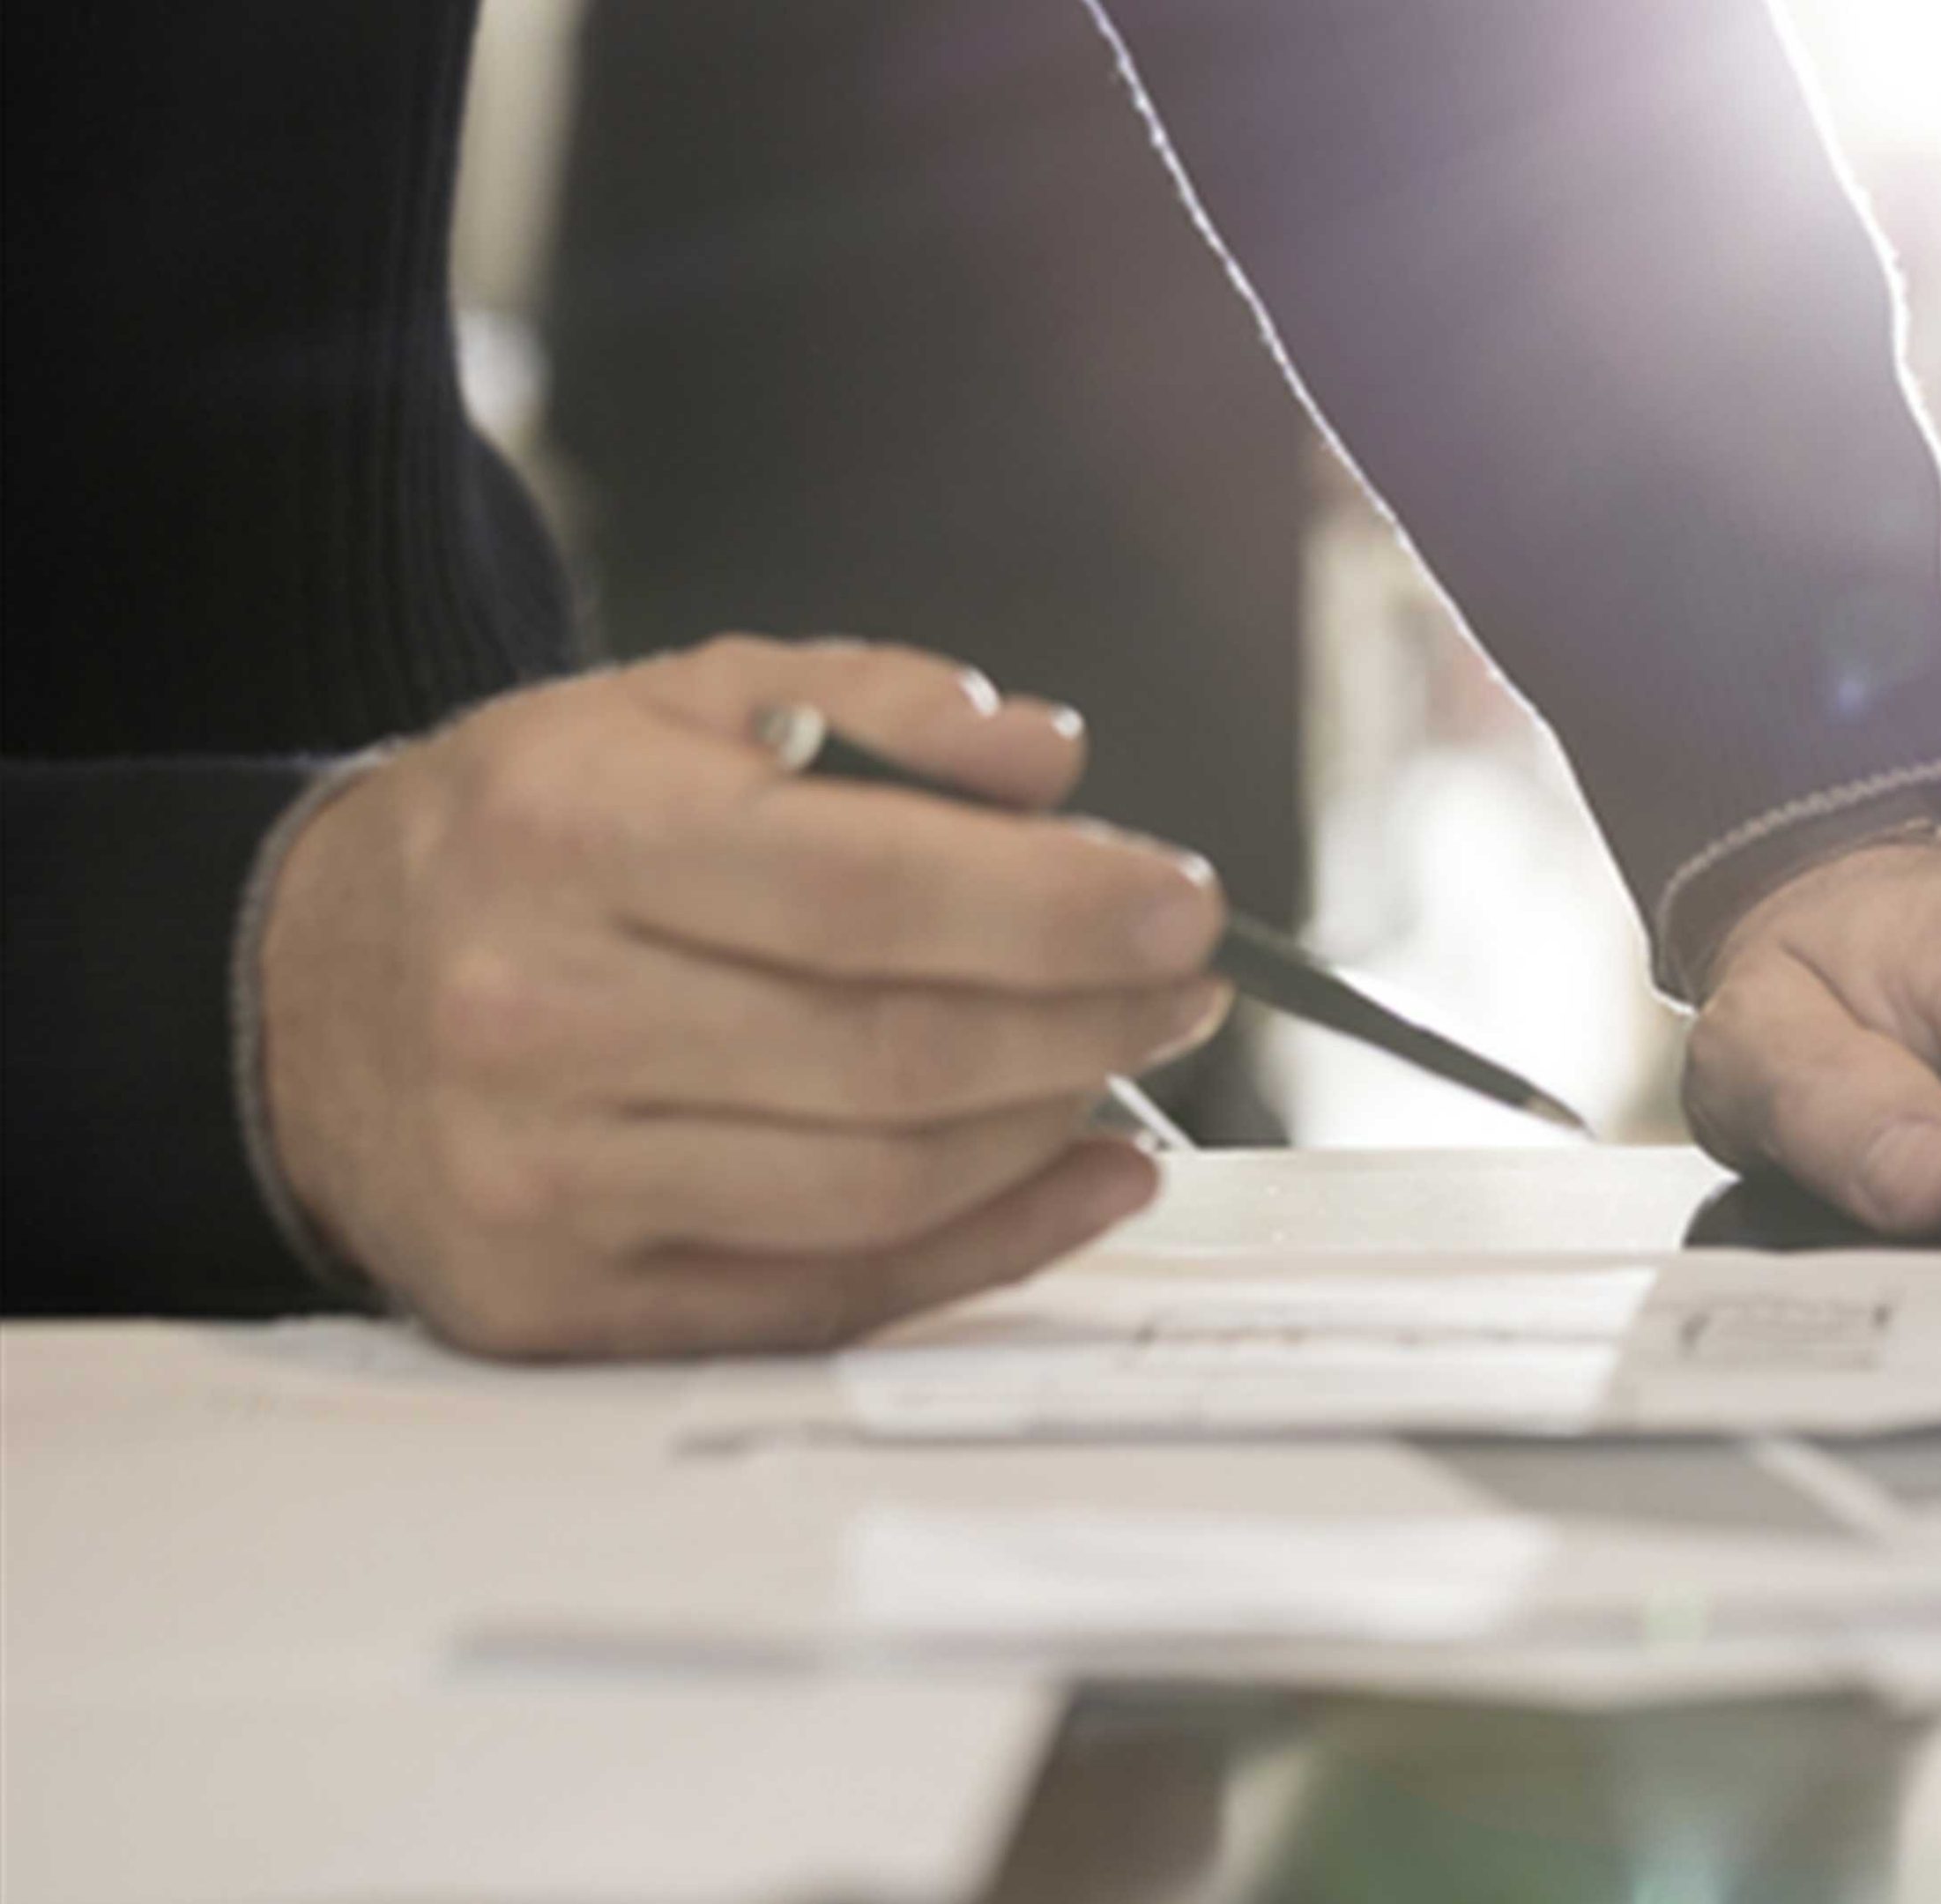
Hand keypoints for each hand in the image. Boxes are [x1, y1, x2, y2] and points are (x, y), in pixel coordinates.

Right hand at [258, 636, 1228, 1356]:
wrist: (306, 994)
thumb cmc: (528, 842)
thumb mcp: (671, 710)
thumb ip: (867, 708)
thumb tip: (1048, 759)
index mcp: (567, 832)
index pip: (868, 888)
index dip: (1058, 907)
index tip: (1183, 903)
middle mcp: (537, 1013)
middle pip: (892, 1050)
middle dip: (1087, 1019)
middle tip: (1186, 986)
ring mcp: (543, 1180)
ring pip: (880, 1184)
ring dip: (1049, 1127)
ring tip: (1126, 1059)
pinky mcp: (561, 1305)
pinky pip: (830, 1295)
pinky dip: (990, 1245)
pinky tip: (1081, 1177)